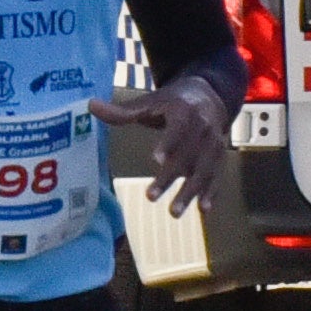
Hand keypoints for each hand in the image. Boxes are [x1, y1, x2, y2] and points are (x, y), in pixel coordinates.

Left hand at [92, 77, 232, 214]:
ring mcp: (213, 145)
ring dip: (190, 192)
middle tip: (150, 197)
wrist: (209, 97)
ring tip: (173, 213)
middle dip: (170, 176)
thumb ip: (122, 111)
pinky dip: (211, 193)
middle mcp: (203, 128)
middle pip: (188, 155)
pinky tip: (203, 210)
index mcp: (184, 111)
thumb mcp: (150, 101)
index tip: (156, 159)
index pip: (178, 128)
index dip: (169, 143)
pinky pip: (217, 177)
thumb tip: (90, 106)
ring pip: (203, 170)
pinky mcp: (219, 158)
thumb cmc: (173, 102)